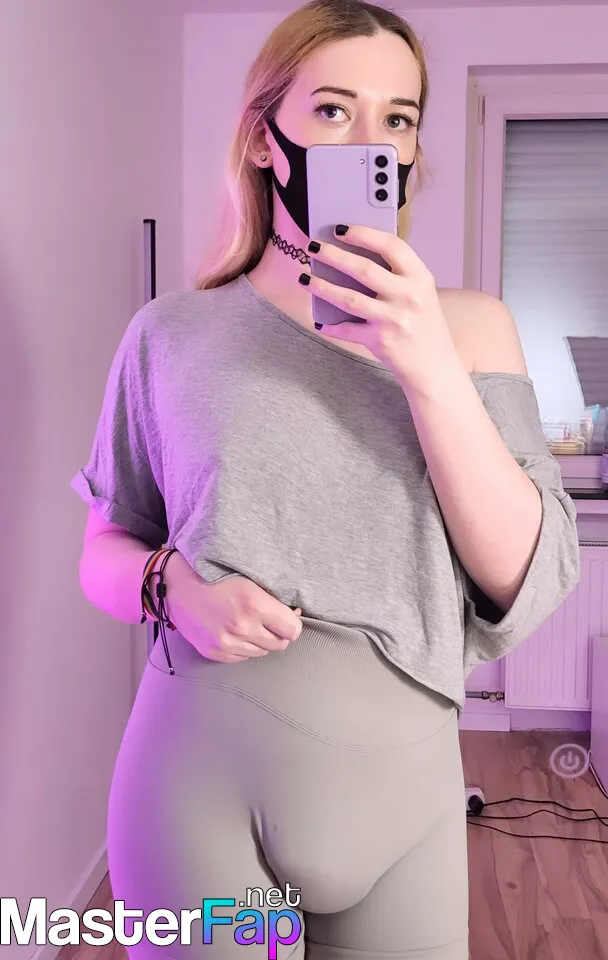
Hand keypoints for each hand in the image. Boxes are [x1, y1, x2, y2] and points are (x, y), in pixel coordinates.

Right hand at [162, 552, 302, 662]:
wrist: (175, 586)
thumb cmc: (214, 575)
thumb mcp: (248, 577)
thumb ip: (272, 596)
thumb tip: (295, 613)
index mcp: (254, 604)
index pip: (292, 629)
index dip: (293, 622)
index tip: (288, 615)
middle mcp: (242, 627)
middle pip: (280, 644)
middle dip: (279, 632)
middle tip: (270, 620)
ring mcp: (227, 643)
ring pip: (262, 652)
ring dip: (261, 641)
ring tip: (249, 624)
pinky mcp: (214, 653)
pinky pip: (243, 658)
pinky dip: (244, 647)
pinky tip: (235, 631)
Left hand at [302, 225, 462, 394]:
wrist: (435, 366)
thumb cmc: (424, 326)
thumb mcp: (420, 294)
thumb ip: (397, 276)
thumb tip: (353, 257)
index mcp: (420, 278)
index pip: (391, 246)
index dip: (364, 233)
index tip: (341, 229)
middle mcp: (409, 296)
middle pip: (364, 269)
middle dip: (333, 255)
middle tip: (313, 247)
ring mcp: (394, 319)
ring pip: (349, 298)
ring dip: (322, 287)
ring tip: (305, 278)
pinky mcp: (381, 340)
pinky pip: (348, 330)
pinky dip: (331, 326)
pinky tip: (320, 321)